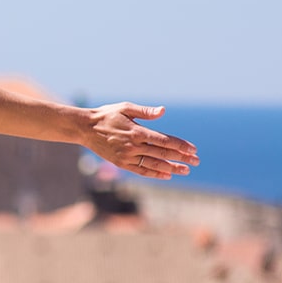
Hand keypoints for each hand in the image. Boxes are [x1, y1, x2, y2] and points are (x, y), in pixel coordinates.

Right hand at [83, 103, 199, 179]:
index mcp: (137, 131)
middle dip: (182, 158)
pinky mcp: (121, 163)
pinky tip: (167, 175)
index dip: (181, 146)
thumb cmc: (107, 115)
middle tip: (197, 161)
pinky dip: (155, 173)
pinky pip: (141, 170)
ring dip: (172, 168)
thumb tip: (163, 111)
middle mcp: (133, 146)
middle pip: (163, 153)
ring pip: (154, 164)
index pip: (164, 140)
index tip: (194, 149)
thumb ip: (145, 111)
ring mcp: (126, 156)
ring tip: (186, 170)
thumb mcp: (125, 108)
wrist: (84, 128)